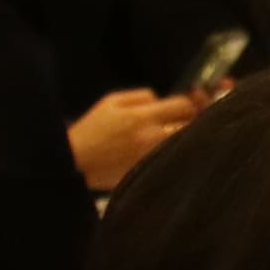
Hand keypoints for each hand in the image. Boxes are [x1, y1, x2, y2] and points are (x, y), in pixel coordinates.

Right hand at [66, 89, 201, 193]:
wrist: (74, 162)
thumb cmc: (91, 129)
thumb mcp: (111, 102)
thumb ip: (142, 96)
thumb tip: (164, 99)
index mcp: (142, 117)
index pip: (184, 105)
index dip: (191, 101)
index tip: (189, 103)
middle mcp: (152, 137)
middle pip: (193, 125)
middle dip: (195, 119)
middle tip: (192, 118)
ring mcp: (154, 157)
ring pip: (187, 143)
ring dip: (189, 136)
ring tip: (182, 132)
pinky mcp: (152, 172)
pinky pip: (176, 160)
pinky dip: (178, 153)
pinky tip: (174, 149)